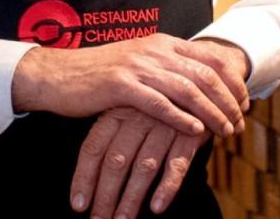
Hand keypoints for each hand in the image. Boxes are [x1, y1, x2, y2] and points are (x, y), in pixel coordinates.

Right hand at [11, 33, 249, 138]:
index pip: (209, 57)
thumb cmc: (99, 72)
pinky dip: (180, 118)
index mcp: (161, 42)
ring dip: (211, 112)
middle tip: (240, 122)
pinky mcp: (121, 86)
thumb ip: (166, 65)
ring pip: (188, 89)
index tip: (244, 102)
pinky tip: (195, 131)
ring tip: (225, 130)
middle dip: (228, 100)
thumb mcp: (138, 61)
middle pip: (205, 74)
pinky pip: (159, 103)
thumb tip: (196, 81)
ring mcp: (137, 66)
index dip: (233, 80)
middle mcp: (154, 50)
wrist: (58, 73)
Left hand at [70, 108, 206, 217]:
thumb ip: (112, 131)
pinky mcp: (190, 133)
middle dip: (105, 195)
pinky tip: (156, 207)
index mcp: (117, 110)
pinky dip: (167, 186)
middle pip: (116, 161)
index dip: (84, 177)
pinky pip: (177, 163)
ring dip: (131, 198)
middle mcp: (137, 117)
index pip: (94, 147)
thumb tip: (91, 170)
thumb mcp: (131, 105)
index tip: (78, 205)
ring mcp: (164, 125)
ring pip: (143, 167)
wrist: (201, 74)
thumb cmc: (158, 98)